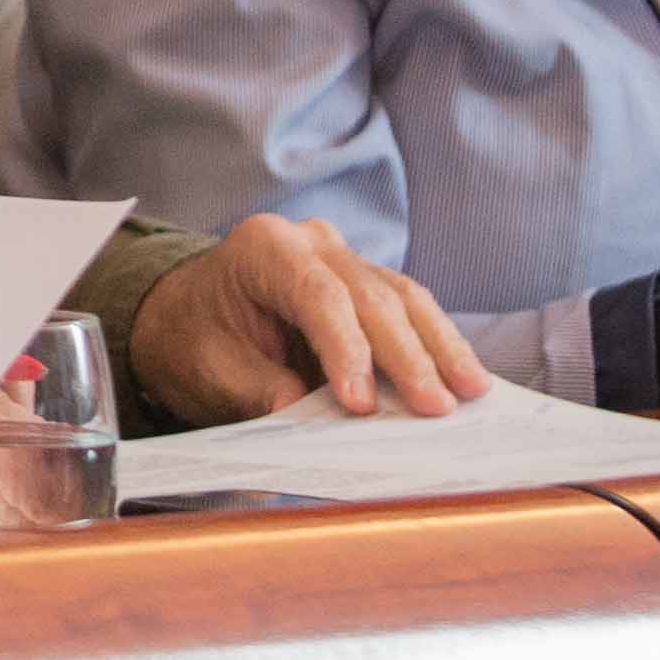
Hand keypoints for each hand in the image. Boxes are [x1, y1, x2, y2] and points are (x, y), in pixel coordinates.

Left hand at [127, 212, 483, 420]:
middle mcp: (312, 241)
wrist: (188, 316)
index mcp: (264, 248)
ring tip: (471, 392)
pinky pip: (409, 310)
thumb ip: (259, 389)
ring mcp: (345, 258)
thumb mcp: (210, 369)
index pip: (319, 296)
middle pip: (373, 295)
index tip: (363, 405)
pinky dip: (434, 345)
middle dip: (409, 355)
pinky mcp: (367, 283)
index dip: (347, 349)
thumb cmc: (195, 339)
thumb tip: (307, 417)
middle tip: (438, 407)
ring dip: (440, 347)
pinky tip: (462, 378)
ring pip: (404, 297)